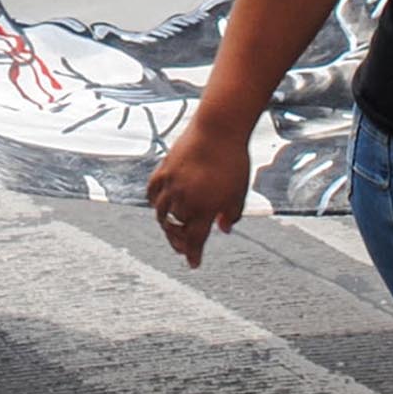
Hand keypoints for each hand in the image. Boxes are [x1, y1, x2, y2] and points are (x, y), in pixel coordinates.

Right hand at [146, 122, 253, 267]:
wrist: (219, 128)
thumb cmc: (234, 160)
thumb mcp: (240, 191)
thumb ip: (232, 214)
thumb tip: (224, 229)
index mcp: (205, 208)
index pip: (196, 240)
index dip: (194, 254)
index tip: (193, 264)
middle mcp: (185, 200)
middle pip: (177, 229)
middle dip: (180, 241)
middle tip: (184, 247)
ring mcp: (171, 185)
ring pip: (162, 213)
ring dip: (167, 224)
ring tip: (172, 227)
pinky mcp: (164, 169)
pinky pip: (153, 192)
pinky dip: (154, 201)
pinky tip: (158, 204)